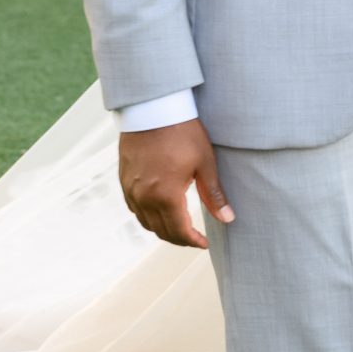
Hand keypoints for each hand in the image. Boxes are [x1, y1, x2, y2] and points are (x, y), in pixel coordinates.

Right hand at [119, 118, 234, 248]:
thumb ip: (214, 195)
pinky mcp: (124, 180)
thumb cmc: (183, 132)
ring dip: (162, 229)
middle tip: (194, 238)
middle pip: (161, 231)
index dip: (192, 241)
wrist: (153, 108)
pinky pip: (134, 208)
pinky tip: (158, 210)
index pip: (179, 232)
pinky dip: (147, 216)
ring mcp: (131, 189)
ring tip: (179, 227)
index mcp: (166, 195)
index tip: (204, 243)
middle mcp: (144, 197)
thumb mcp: (205, 162)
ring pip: (145, 222)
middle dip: (179, 238)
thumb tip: (228, 219)